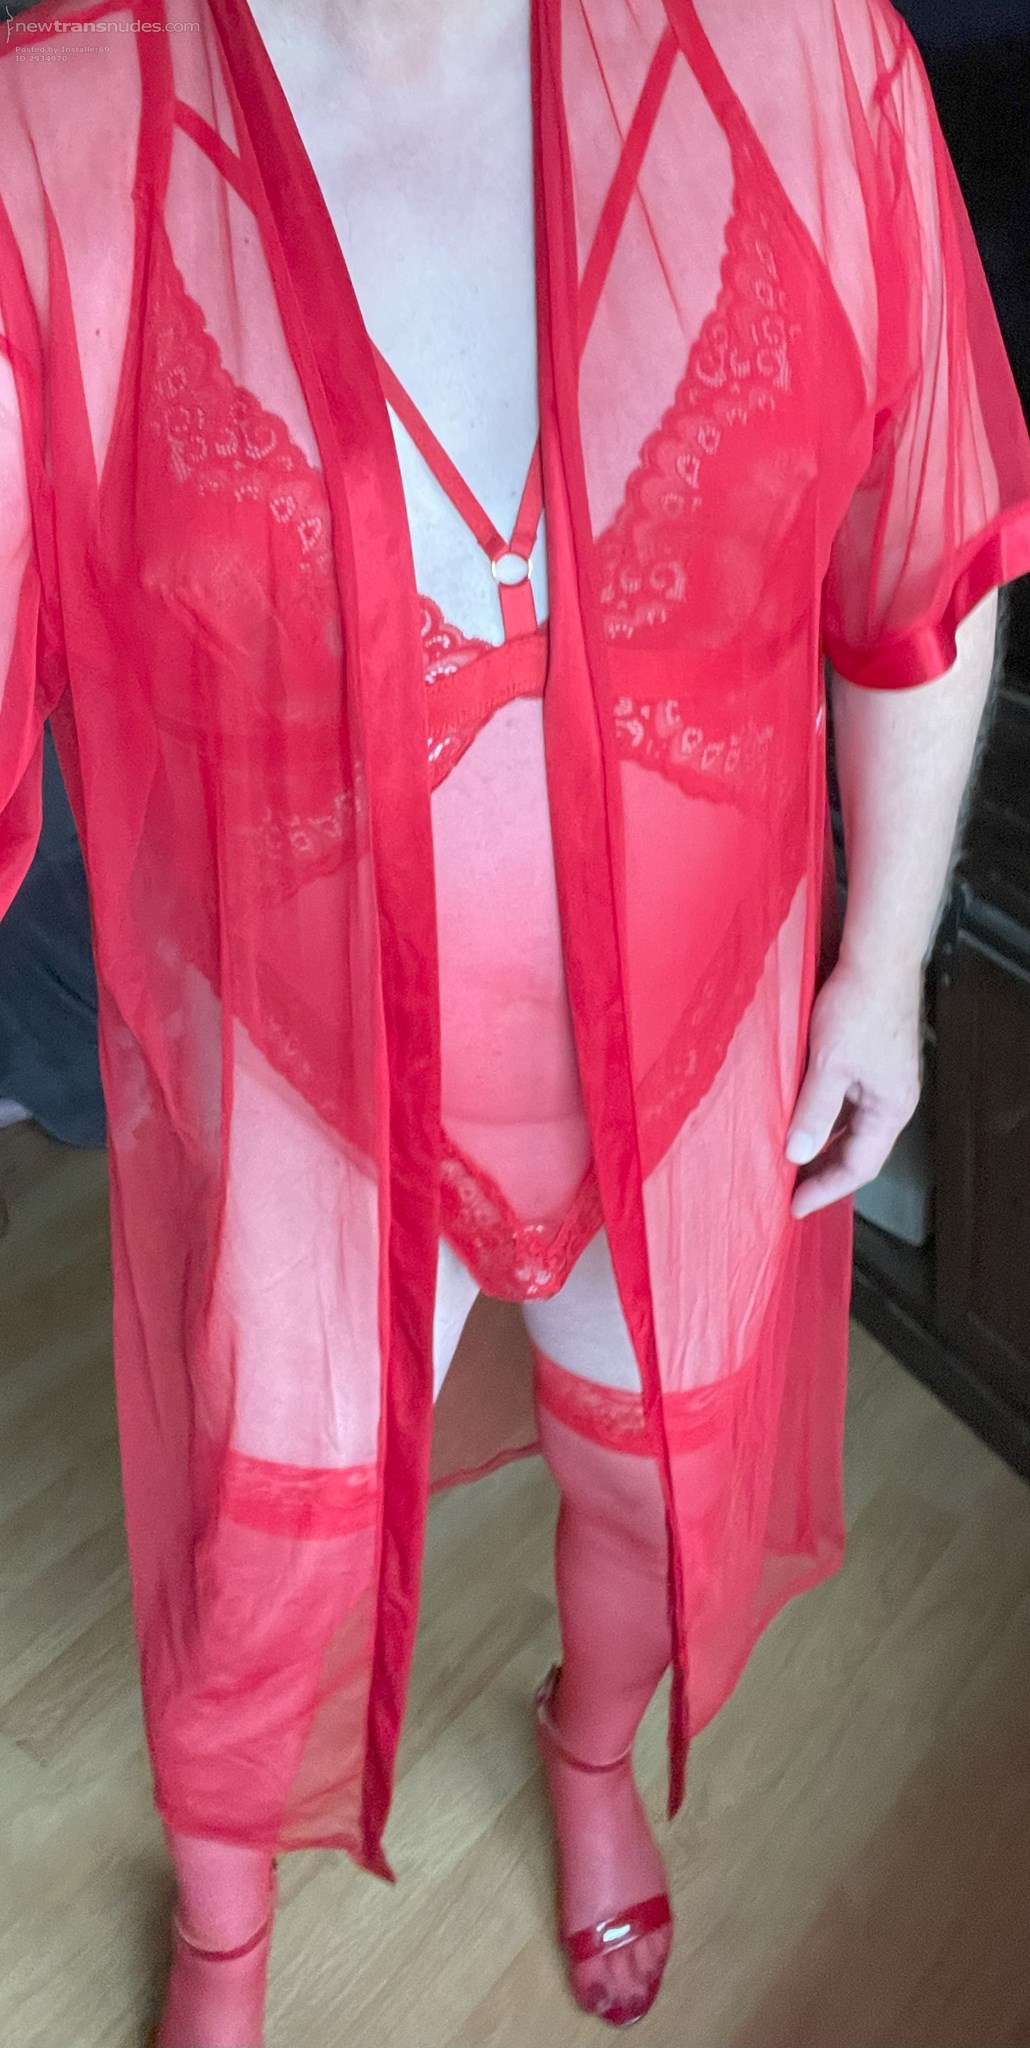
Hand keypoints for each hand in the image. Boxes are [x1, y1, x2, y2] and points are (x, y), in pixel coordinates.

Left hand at [785, 956, 922, 1219]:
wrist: (877, 957)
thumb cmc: (859, 1006)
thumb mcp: (828, 1065)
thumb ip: (813, 1112)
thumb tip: (797, 1155)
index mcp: (891, 1107)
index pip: (860, 1166)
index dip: (826, 1188)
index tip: (795, 1204)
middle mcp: (893, 1099)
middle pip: (859, 1150)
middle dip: (824, 1172)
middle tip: (789, 1190)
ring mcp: (884, 1079)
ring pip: (852, 1127)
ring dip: (823, 1144)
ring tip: (790, 1159)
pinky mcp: (872, 1060)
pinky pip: (849, 1103)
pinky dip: (825, 1117)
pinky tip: (800, 1117)